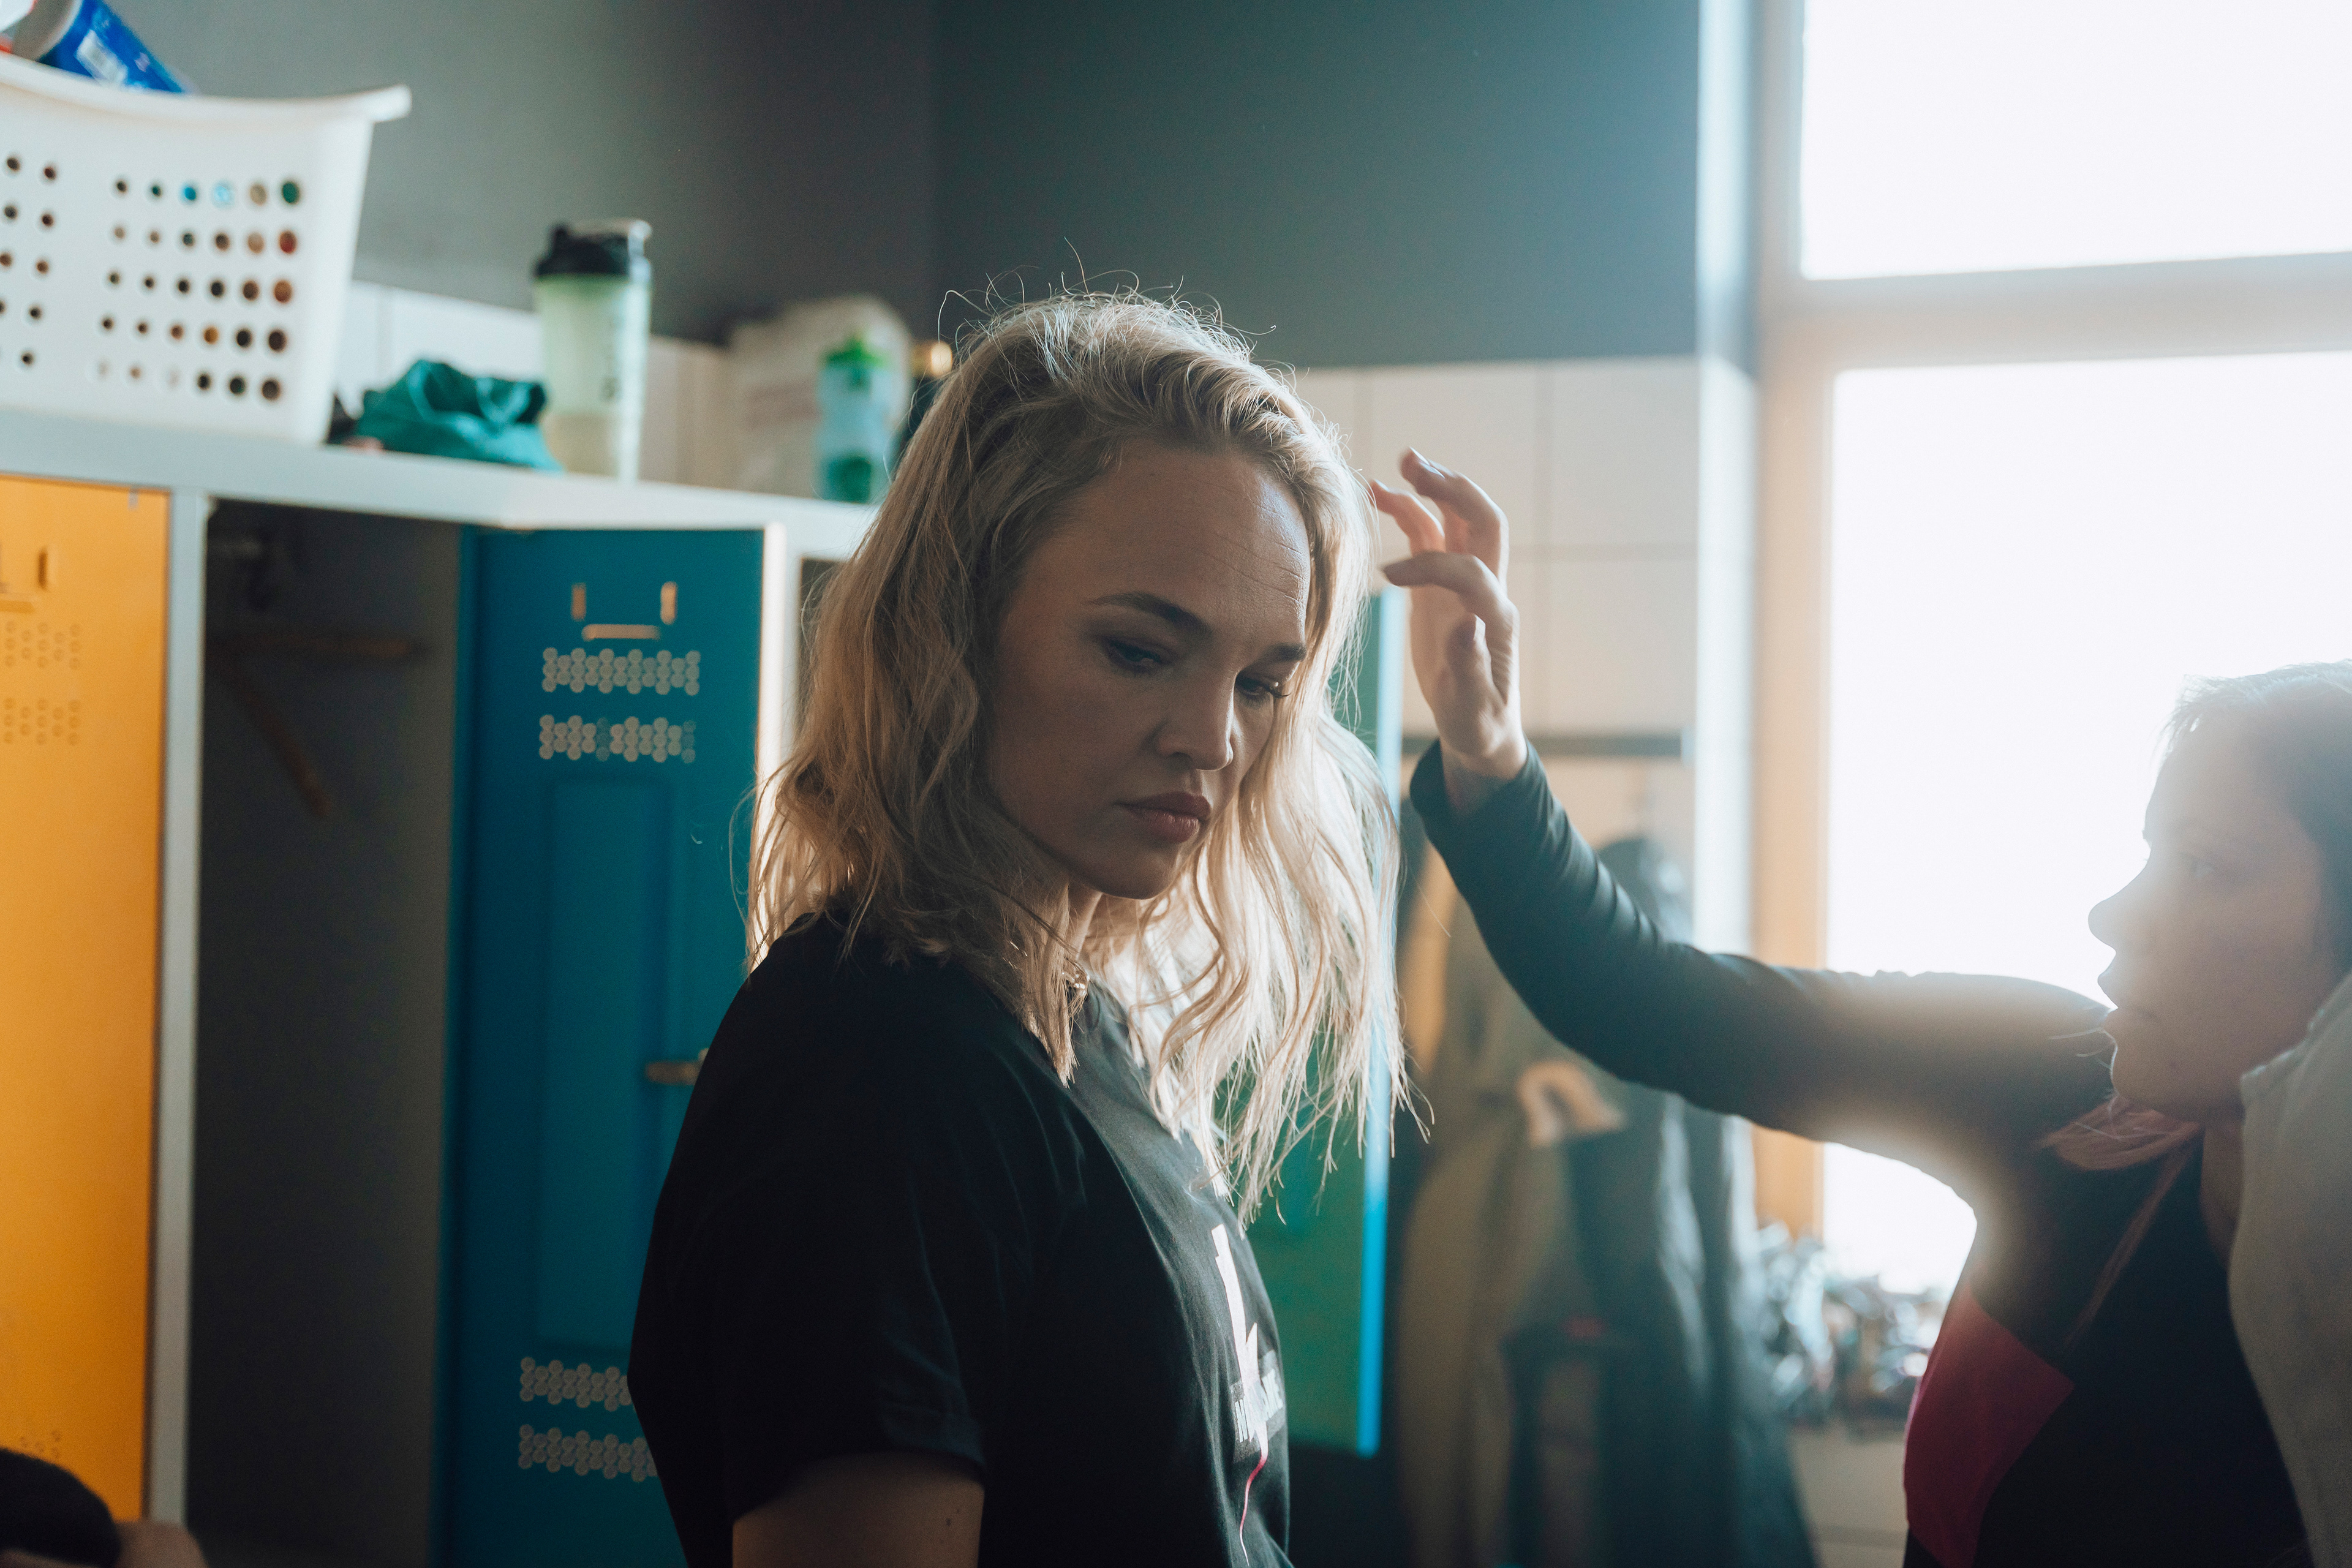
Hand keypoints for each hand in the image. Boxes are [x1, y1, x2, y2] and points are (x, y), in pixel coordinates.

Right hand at [1372, 450, 1526, 814]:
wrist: (1481, 729)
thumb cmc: (1480, 724)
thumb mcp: (1474, 709)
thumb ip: (1471, 669)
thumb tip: (1468, 623)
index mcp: (1496, 619)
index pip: (1472, 572)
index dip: (1432, 566)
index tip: (1388, 577)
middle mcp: (1486, 592)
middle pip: (1481, 522)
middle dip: (1452, 490)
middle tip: (1415, 468)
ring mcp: (1464, 584)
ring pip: (1454, 519)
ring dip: (1432, 487)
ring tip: (1401, 462)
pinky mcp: (1441, 587)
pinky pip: (1427, 537)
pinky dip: (1407, 511)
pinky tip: (1378, 492)